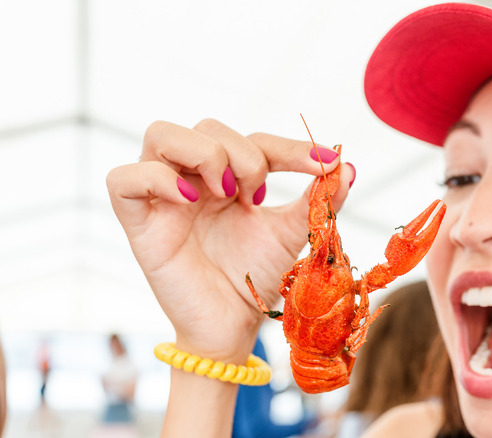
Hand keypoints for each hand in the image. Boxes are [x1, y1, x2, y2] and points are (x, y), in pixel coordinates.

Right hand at [106, 119, 352, 362]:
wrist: (232, 326)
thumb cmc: (256, 278)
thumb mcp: (293, 234)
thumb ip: (318, 201)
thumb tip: (347, 166)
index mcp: (230, 177)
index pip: (254, 140)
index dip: (290, 147)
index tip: (326, 165)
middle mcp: (194, 179)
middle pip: (207, 127)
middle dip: (244, 154)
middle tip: (258, 196)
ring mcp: (163, 197)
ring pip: (160, 134)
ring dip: (204, 154)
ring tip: (227, 192)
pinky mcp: (138, 223)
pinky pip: (122, 180)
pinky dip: (155, 178)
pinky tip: (190, 201)